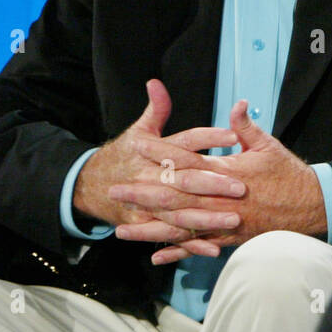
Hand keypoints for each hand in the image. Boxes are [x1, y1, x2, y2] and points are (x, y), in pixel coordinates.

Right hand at [73, 79, 248, 257]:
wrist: (90, 186)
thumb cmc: (124, 155)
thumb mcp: (139, 130)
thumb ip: (156, 109)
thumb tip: (156, 84)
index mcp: (150, 151)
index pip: (182, 143)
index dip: (207, 139)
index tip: (232, 137)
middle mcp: (148, 177)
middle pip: (183, 180)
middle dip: (213, 184)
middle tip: (241, 186)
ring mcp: (144, 204)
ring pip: (178, 212)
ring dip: (207, 217)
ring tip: (234, 217)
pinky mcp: (143, 224)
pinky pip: (170, 235)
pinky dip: (191, 244)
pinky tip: (214, 248)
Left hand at [120, 99, 327, 264]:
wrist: (310, 207)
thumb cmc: (289, 174)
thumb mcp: (268, 145)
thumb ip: (246, 126)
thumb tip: (237, 104)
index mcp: (227, 172)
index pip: (187, 159)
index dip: (161, 151)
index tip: (138, 144)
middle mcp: (220, 199)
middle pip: (174, 195)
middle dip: (143, 192)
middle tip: (114, 189)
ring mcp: (223, 221)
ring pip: (180, 226)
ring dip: (150, 227)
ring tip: (121, 228)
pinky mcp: (228, 238)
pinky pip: (198, 247)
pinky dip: (177, 252)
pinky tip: (155, 256)